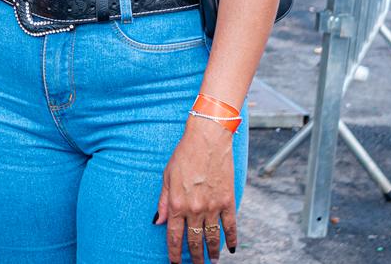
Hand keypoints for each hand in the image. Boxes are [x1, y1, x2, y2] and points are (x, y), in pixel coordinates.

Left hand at [156, 118, 237, 262]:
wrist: (207, 140)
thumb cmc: (184, 155)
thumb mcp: (166, 177)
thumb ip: (163, 202)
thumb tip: (158, 222)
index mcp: (177, 204)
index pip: (174, 237)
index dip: (174, 254)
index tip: (174, 263)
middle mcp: (194, 209)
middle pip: (194, 241)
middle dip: (194, 258)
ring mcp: (212, 206)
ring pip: (213, 238)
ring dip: (212, 253)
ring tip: (212, 262)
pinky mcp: (227, 201)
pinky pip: (231, 226)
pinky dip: (232, 239)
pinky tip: (231, 249)